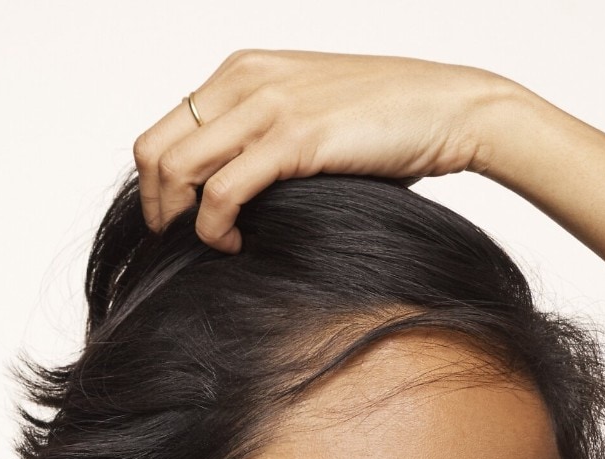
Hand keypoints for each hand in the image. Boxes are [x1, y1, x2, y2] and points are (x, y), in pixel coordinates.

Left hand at [132, 50, 521, 252]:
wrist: (450, 107)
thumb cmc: (380, 123)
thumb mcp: (299, 114)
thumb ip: (251, 136)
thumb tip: (209, 190)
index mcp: (241, 69)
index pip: (160, 130)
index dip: (155, 186)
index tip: (175, 220)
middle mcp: (246, 78)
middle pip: (153, 151)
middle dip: (156, 206)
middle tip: (178, 240)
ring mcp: (269, 104)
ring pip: (178, 170)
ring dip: (182, 222)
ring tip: (212, 243)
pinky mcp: (296, 137)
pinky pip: (222, 192)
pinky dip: (215, 229)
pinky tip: (235, 243)